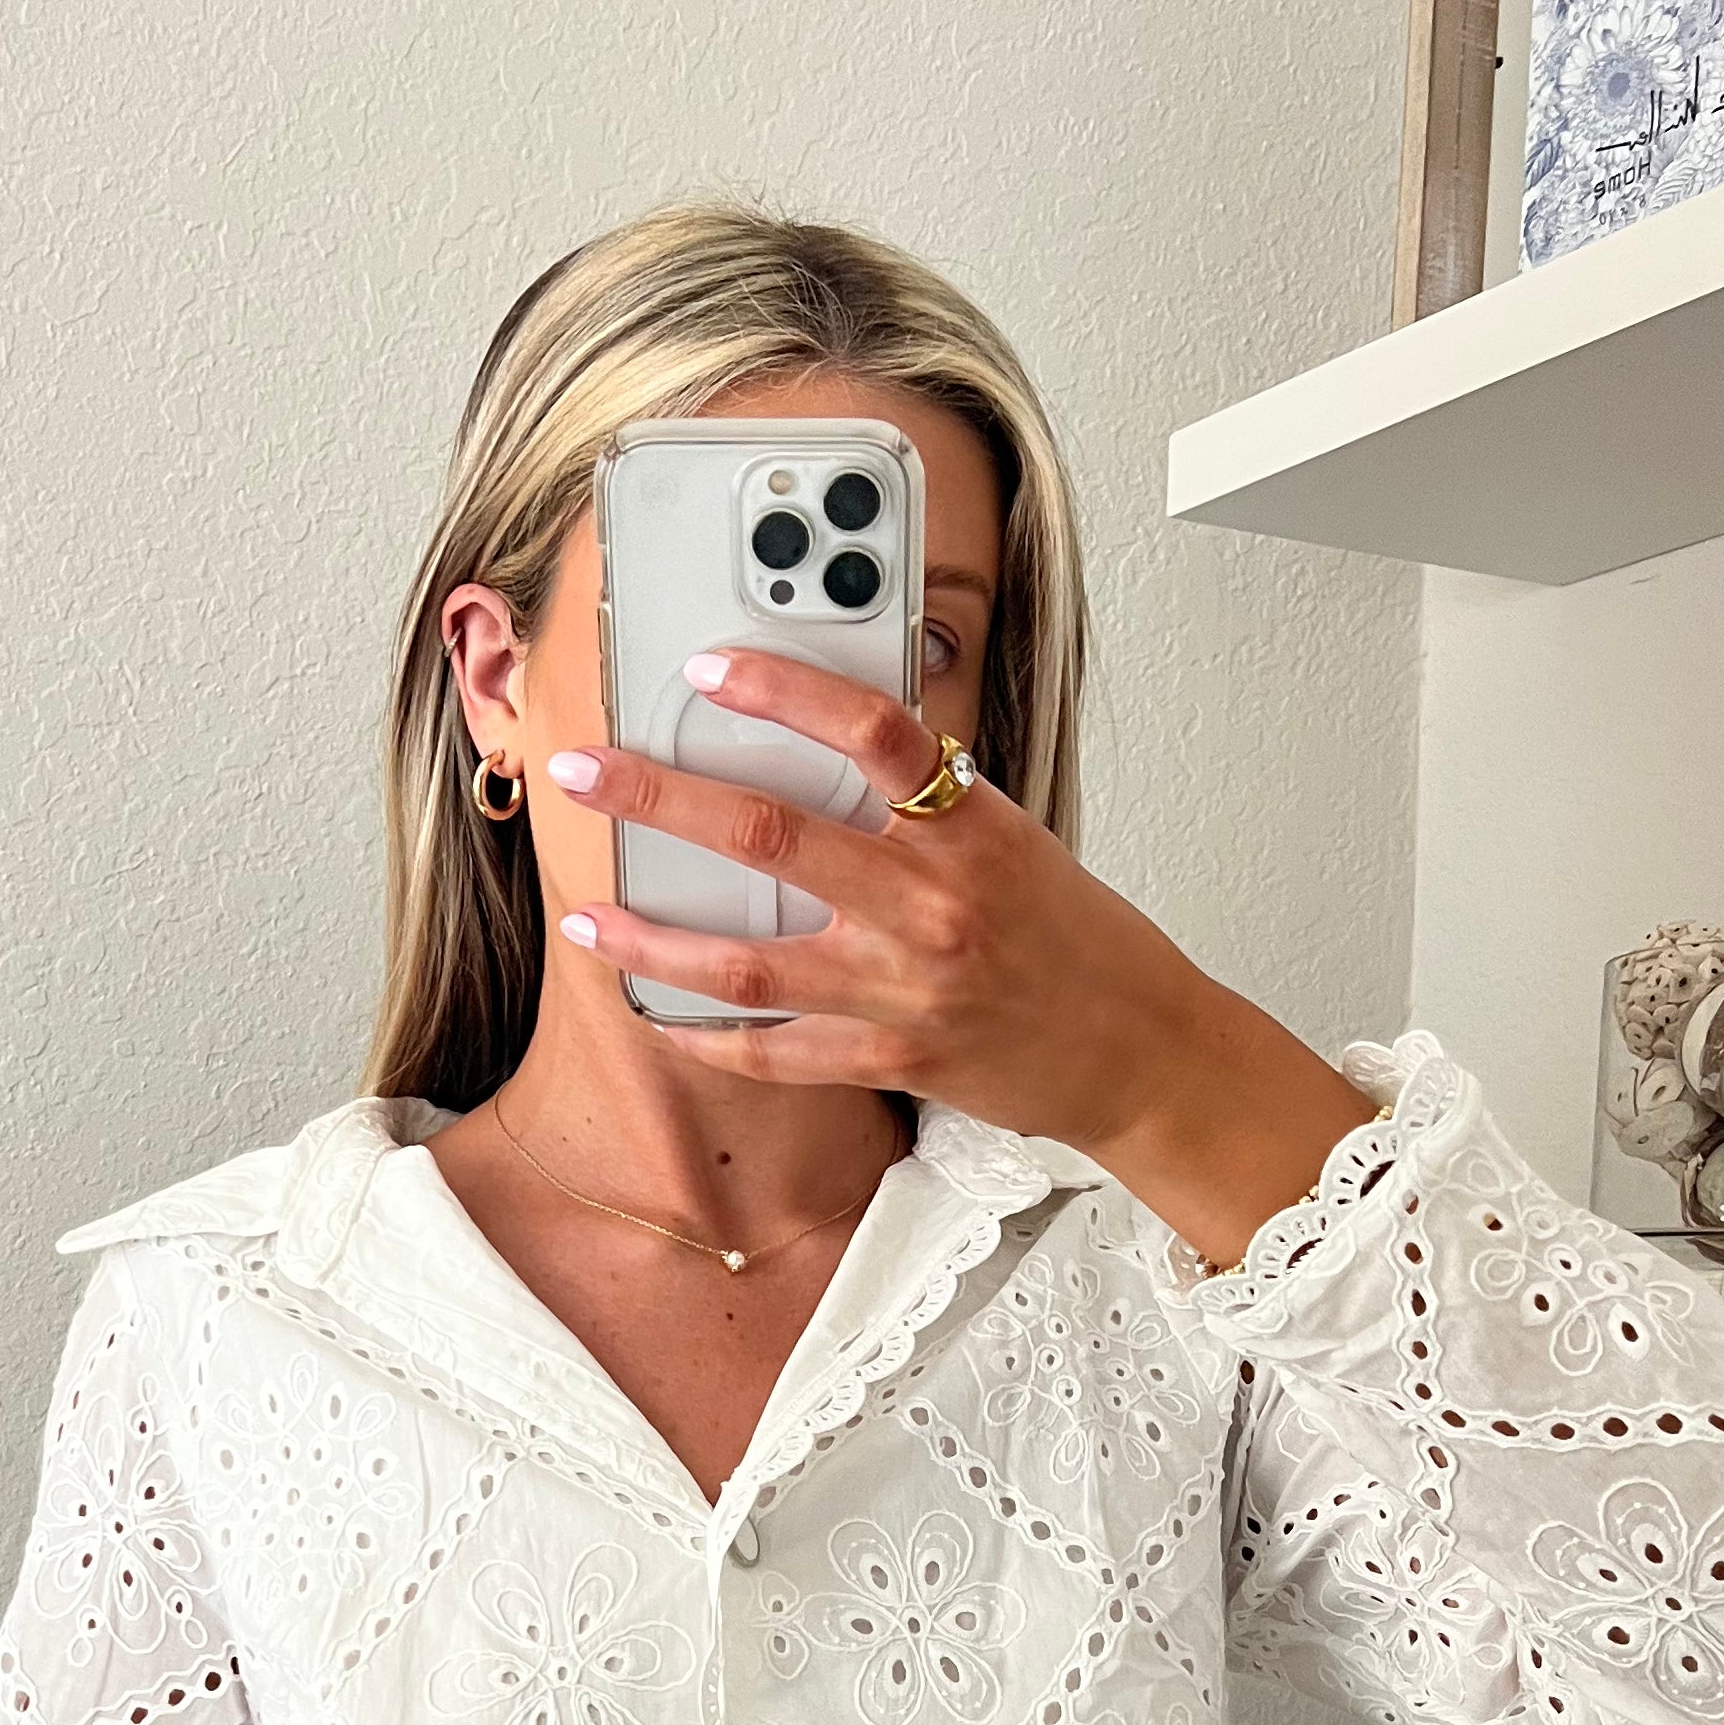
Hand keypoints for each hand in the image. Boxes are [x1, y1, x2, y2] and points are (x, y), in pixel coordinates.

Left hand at [542, 651, 1375, 1271]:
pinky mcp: (894, 1060)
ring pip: (746, 961)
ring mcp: (905, 988)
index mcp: (969, 829)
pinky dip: (709, 1036)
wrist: (1138, 1049)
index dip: (783, 690)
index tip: (709, 665)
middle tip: (586, 772)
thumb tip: (830, 750)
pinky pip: (776, 1053)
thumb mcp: (1016, 842)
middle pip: (770, 837)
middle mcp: (931, 904)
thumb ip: (929, 802)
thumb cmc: (1079, 940)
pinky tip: (659, 1013)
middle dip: (659, 800)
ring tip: (586, 919)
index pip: (873, 731)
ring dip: (651, 940)